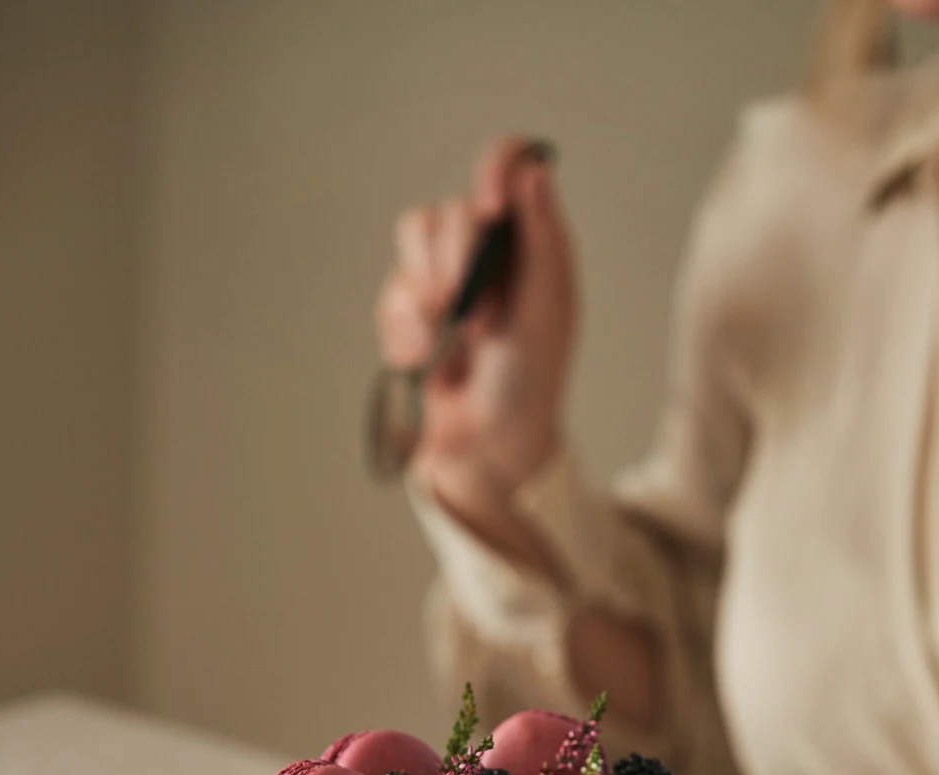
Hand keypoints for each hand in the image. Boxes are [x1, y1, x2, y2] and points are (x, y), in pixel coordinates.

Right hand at [374, 134, 575, 520]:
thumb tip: (535, 170)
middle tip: (478, 321)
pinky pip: (391, 293)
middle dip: (457, 266)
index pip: (509, 164)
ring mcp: (444, 276)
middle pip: (450, 211)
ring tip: (450, 341)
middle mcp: (486, 248)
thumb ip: (541, 240)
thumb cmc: (529, 381)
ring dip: (427, 295)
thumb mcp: (546, 311)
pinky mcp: (410, 309)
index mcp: (529, 240)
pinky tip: (424, 359)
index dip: (494, 170)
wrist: (487, 446)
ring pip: (412, 240)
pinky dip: (404, 329)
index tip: (489, 213)